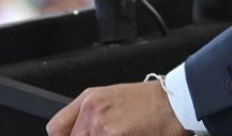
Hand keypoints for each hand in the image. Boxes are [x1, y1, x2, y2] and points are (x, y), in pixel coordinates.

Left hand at [46, 80, 190, 135]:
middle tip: (115, 133)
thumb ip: (90, 117)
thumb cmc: (151, 102)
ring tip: (125, 134)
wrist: (175, 102)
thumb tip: (78, 133)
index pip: (56, 129)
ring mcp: (102, 127)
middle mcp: (92, 111)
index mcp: (89, 100)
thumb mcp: (113, 100)